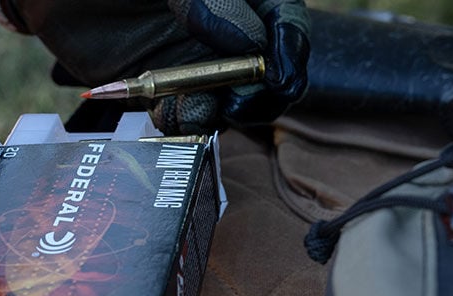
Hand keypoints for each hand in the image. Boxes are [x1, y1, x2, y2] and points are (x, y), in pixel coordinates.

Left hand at [0, 0, 309, 133]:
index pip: (286, 26)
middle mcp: (227, 38)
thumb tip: (251, 44)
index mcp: (241, 0)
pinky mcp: (162, 93)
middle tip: (237, 102)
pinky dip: (181, 125)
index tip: (277, 73)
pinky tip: (164, 114)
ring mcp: (197, 68)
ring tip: (189, 108)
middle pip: (269, 77)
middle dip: (260, 95)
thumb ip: (207, 2)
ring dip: (218, 115)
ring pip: (231, 105)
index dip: (290, 52)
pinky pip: (185, 120)